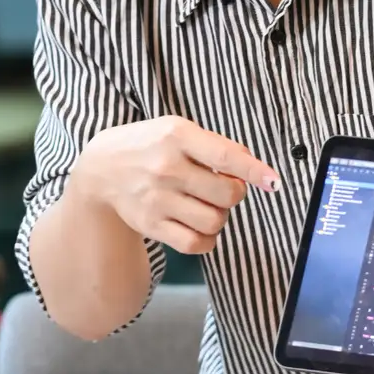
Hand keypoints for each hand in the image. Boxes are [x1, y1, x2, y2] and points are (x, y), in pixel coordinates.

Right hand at [71, 117, 279, 256]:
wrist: (100, 171)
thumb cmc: (148, 146)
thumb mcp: (176, 129)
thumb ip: (214, 145)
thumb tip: (253, 168)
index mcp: (176, 136)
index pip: (226, 156)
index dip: (255, 171)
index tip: (273, 181)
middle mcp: (166, 168)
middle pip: (228, 195)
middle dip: (234, 193)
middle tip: (221, 187)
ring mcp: (157, 199)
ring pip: (215, 221)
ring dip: (220, 216)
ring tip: (206, 205)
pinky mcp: (151, 225)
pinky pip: (196, 244)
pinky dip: (206, 238)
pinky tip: (199, 225)